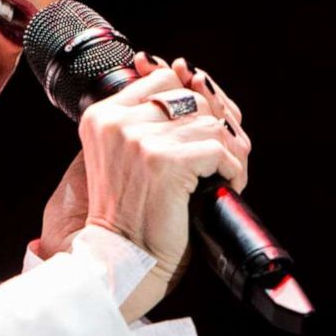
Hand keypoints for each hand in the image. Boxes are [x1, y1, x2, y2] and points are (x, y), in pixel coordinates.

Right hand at [81, 51, 250, 321]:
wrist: (119, 262)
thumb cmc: (128, 216)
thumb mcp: (129, 157)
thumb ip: (151, 118)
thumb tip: (190, 73)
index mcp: (102, 115)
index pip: (164, 77)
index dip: (195, 98)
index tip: (208, 124)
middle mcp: (116, 121)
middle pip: (191, 95)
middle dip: (218, 122)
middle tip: (225, 155)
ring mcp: (138, 139)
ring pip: (210, 122)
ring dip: (230, 150)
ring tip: (226, 175)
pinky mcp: (164, 161)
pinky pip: (219, 149)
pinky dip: (233, 169)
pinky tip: (225, 186)